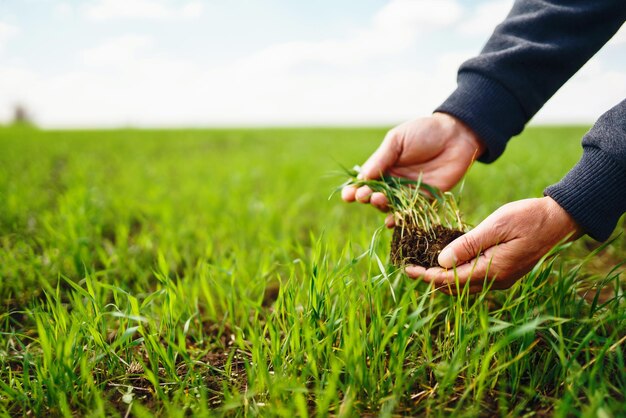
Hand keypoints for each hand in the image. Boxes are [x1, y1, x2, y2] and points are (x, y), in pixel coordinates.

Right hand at [341, 112, 484, 211]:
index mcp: (383, 166)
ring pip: (390, 205)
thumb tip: (363, 177)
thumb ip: (381, 158)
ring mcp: (408, 192)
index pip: (365, 182)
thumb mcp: (397, 140)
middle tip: (365, 196)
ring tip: (378, 200)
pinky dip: (400, 219)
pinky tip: (392, 221)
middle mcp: (393, 182)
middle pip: (374, 195)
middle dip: (366, 197)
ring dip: (381, 206)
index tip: (348, 195)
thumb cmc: (424, 132)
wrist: (456, 135)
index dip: (355, 189)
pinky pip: (410, 212)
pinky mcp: (425, 199)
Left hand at [405, 197, 582, 293]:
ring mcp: (501, 279)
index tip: (407, 269)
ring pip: (463, 286)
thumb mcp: (496, 226)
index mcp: (492, 271)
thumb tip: (441, 262)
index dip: (426, 276)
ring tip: (421, 266)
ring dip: (442, 279)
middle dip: (430, 280)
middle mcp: (495, 281)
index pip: (450, 280)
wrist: (558, 220)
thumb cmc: (528, 218)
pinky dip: (456, 274)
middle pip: (454, 288)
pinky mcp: (503, 273)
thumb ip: (468, 245)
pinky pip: (473, 279)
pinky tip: (446, 262)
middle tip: (408, 267)